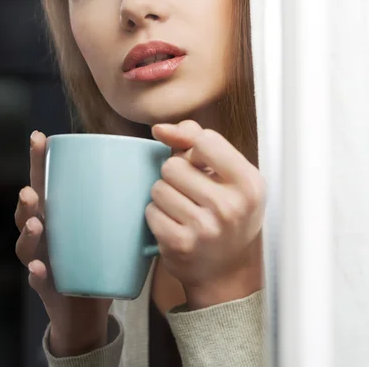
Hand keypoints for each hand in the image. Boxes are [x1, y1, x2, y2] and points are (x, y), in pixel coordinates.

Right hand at [14, 131, 111, 356]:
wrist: (90, 302)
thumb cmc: (102, 253)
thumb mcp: (112, 223)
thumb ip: (128, 196)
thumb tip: (158, 160)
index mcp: (60, 210)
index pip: (47, 180)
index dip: (40, 160)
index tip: (39, 137)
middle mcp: (46, 230)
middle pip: (30, 209)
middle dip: (28, 198)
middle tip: (33, 190)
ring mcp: (42, 257)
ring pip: (27, 242)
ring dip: (29, 232)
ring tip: (38, 224)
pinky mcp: (47, 285)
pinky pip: (37, 279)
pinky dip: (37, 274)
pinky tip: (39, 269)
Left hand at [146, 120, 265, 308]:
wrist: (228, 273)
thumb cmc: (227, 213)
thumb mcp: (230, 175)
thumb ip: (198, 141)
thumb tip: (160, 128)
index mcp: (249, 183)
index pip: (205, 141)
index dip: (195, 149)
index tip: (203, 165)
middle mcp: (230, 206)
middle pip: (174, 164)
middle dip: (176, 175)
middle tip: (192, 192)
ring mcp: (205, 227)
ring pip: (159, 187)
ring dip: (165, 195)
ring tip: (184, 208)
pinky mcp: (180, 244)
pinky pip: (151, 210)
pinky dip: (158, 215)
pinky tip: (175, 224)